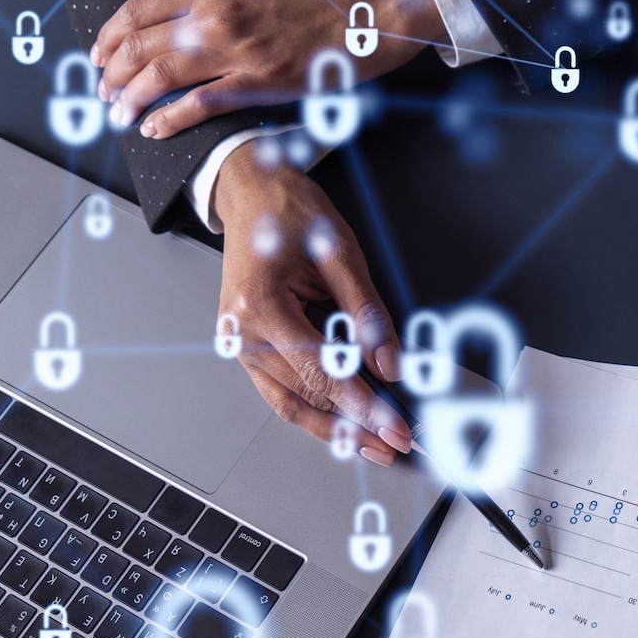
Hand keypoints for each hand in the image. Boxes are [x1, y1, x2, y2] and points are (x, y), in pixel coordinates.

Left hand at [92, 0, 445, 138]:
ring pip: (162, 75)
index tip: (101, 52)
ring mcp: (237, 50)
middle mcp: (215, 15)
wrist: (373, 1)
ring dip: (132, 98)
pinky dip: (172, 118)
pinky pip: (203, 104)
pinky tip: (154, 129)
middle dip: (112, 71)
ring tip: (118, 113)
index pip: (139, 8)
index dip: (110, 34)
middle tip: (103, 90)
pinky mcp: (263, 81)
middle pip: (141, 44)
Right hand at [212, 145, 412, 465]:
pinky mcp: (248, 346)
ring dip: (334, 429)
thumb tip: (391, 364)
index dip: (364, 406)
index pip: (322, 373)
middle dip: (356, 425)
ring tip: (376, 443)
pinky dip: (315, 410)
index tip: (397, 426)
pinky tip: (346, 423)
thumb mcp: (341, 254)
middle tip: (398, 443)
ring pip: (290, 404)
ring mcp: (240, 343)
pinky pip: (282, 390)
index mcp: (261, 306)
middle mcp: (242, 333)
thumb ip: (367, 313)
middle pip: (305, 397)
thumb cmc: (291, 214)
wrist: (252, 193)